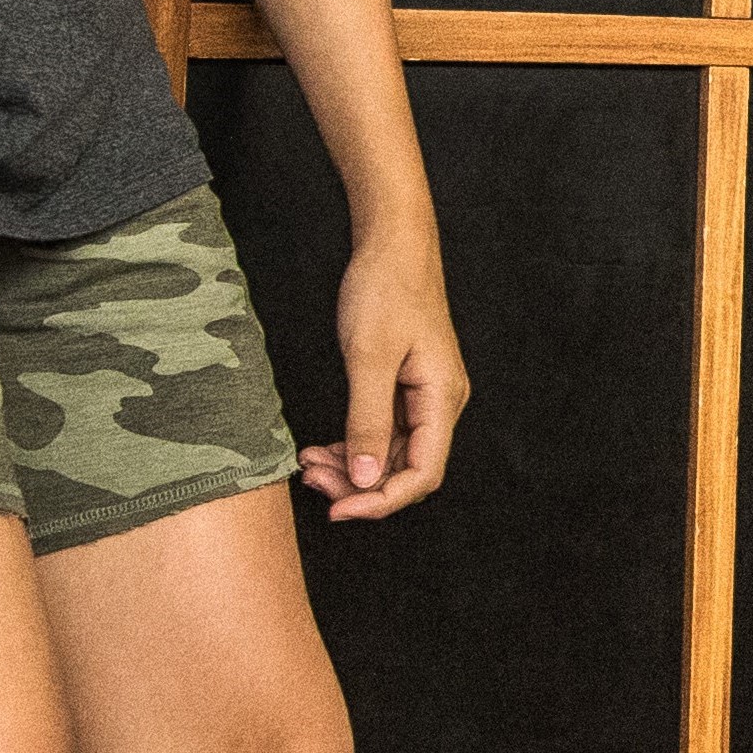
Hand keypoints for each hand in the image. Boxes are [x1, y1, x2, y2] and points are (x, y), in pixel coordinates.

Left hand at [308, 233, 468, 522]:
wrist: (393, 244)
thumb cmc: (386, 288)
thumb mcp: (369, 356)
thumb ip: (367, 421)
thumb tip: (365, 478)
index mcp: (442, 399)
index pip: (422, 474)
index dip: (381, 500)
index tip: (338, 508)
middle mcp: (440, 405)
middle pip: (406, 470)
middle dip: (359, 485)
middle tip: (312, 481)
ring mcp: (424, 397)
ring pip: (391, 454)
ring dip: (352, 468)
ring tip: (310, 464)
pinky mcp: (406, 388)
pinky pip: (382, 433)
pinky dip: (353, 445)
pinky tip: (323, 448)